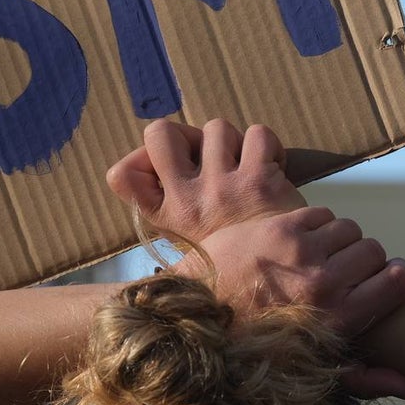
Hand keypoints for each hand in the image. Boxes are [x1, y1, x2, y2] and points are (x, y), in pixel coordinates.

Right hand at [106, 119, 305, 240]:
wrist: (283, 276)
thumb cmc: (237, 255)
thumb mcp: (188, 240)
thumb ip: (168, 205)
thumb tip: (152, 163)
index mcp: (166, 216)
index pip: (121, 175)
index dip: (142, 158)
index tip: (168, 167)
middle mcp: (187, 200)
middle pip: (159, 132)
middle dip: (186, 134)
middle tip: (207, 155)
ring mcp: (221, 188)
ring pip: (216, 128)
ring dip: (234, 142)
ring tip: (245, 167)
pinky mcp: (258, 180)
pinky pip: (258, 134)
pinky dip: (268, 145)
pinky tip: (271, 167)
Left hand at [191, 207, 404, 399]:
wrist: (198, 318)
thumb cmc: (259, 351)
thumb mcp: (314, 372)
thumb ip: (367, 378)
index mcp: (339, 318)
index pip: (396, 282)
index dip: (395, 276)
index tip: (386, 278)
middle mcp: (325, 283)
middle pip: (374, 251)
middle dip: (365, 258)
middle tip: (345, 268)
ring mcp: (302, 252)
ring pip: (349, 228)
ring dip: (340, 239)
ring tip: (320, 254)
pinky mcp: (281, 227)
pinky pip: (321, 213)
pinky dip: (316, 224)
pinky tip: (298, 242)